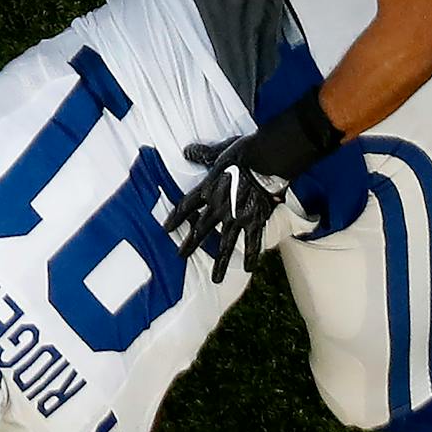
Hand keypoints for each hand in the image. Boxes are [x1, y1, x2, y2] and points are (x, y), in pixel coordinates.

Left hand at [165, 137, 289, 283]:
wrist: (266, 160)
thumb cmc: (243, 153)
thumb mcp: (218, 152)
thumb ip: (203, 155)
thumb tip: (187, 151)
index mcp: (208, 190)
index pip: (186, 206)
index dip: (175, 217)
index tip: (165, 229)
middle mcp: (219, 208)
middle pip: (201, 230)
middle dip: (190, 245)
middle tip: (181, 257)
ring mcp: (236, 218)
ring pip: (225, 245)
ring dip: (220, 263)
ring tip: (216, 280)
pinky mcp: (255, 221)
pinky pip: (252, 243)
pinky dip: (251, 257)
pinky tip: (248, 269)